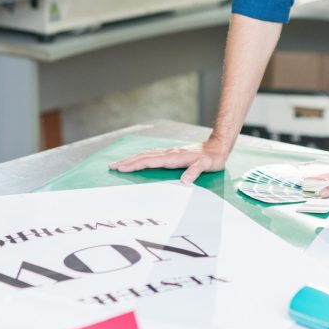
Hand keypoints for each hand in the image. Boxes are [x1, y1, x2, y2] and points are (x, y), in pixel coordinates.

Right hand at [109, 141, 228, 183]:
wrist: (217, 147)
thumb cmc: (212, 159)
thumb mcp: (207, 165)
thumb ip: (195, 171)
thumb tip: (184, 181)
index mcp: (173, 157)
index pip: (149, 161)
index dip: (135, 165)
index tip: (121, 168)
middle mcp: (168, 153)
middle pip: (143, 157)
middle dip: (127, 161)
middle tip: (112, 166)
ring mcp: (169, 152)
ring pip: (146, 155)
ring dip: (131, 159)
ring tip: (119, 163)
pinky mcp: (171, 154)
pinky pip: (151, 155)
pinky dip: (140, 158)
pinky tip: (137, 160)